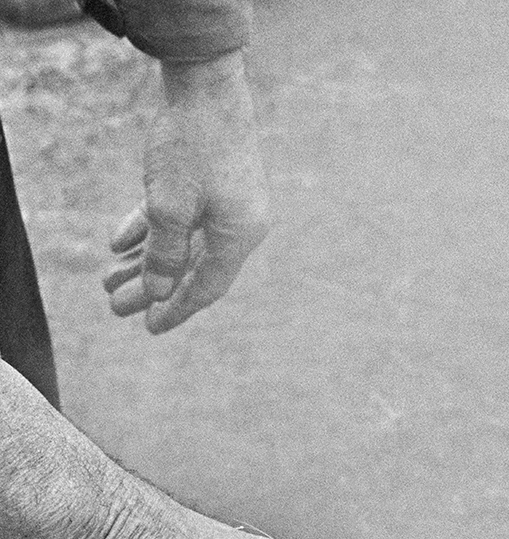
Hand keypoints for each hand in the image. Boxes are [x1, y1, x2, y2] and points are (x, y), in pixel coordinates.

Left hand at [103, 52, 269, 333]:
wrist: (205, 81)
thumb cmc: (191, 145)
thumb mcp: (170, 205)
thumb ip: (164, 253)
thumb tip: (159, 292)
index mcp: (238, 236)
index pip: (206, 287)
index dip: (176, 309)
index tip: (148, 327)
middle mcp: (238, 224)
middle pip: (189, 267)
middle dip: (150, 286)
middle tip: (116, 306)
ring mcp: (226, 201)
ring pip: (180, 241)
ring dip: (144, 259)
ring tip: (110, 277)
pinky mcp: (211, 180)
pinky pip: (179, 215)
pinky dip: (150, 229)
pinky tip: (119, 241)